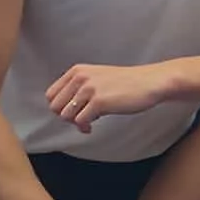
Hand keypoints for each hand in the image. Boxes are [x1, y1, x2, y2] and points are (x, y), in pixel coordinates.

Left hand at [43, 60, 172, 130]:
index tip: (73, 112)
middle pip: (55, 106)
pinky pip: (80, 121)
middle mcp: (80, 77)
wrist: (148, 82)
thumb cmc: (125, 83)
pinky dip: (85, 127)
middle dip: (66, 117)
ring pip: (65, 116)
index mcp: (77, 71)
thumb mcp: (96, 78)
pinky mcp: (99, 102)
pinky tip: (93, 126)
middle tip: (80, 118)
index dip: (60, 107)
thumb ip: (78, 88)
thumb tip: (63, 110)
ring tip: (89, 121)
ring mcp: (89, 89)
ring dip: (76, 123)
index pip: (51, 94)